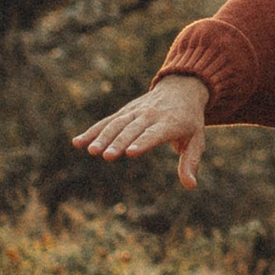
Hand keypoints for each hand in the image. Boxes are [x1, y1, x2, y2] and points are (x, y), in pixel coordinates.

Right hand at [72, 71, 209, 186]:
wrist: (182, 88)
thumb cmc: (190, 120)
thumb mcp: (196, 140)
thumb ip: (190, 162)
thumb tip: (190, 186)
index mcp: (170, 123)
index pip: (154, 134)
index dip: (143, 143)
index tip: (130, 153)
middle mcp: (150, 115)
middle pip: (132, 130)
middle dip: (119, 142)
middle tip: (106, 155)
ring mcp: (136, 112)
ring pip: (117, 124)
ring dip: (103, 137)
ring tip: (91, 151)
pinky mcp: (125, 111)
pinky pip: (107, 121)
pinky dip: (93, 130)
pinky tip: (78, 142)